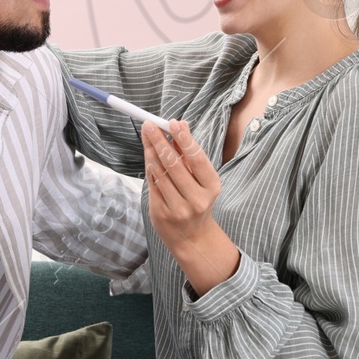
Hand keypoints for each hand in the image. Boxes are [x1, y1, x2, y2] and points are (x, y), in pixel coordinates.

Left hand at [142, 120, 239, 295]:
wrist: (191, 236)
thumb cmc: (196, 199)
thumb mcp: (200, 178)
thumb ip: (189, 152)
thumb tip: (181, 124)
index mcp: (211, 186)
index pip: (196, 158)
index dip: (184, 138)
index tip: (172, 122)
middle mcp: (197, 199)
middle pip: (174, 164)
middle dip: (160, 141)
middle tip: (149, 125)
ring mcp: (178, 208)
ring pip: (160, 173)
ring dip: (151, 151)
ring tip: (147, 135)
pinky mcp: (161, 213)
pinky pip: (152, 184)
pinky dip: (149, 167)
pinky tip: (148, 155)